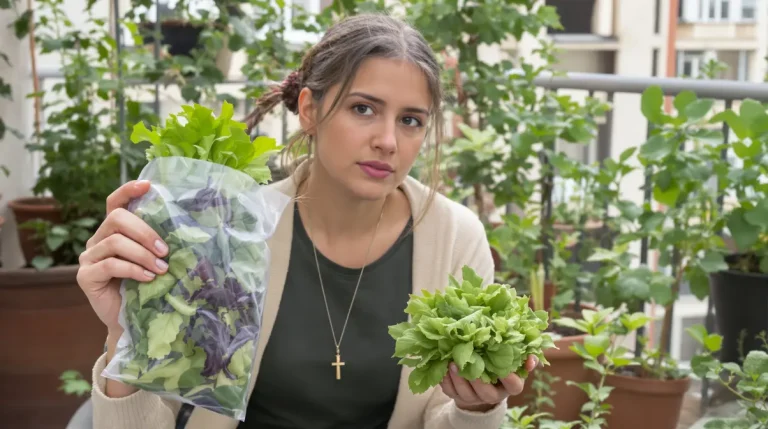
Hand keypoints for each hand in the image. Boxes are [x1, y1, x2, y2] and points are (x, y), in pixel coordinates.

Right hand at [76, 180, 168, 334]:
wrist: (132, 320)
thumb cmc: (147, 287)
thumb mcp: (154, 260)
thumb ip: (158, 243)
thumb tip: (187, 226)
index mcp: (114, 231)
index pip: (114, 202)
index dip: (128, 190)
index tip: (148, 185)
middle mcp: (98, 240)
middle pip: (117, 219)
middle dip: (145, 232)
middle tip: (165, 250)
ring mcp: (89, 257)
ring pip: (115, 242)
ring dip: (143, 254)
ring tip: (162, 269)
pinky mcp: (85, 276)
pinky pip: (109, 265)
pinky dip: (133, 270)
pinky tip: (148, 278)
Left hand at [440, 355, 538, 412]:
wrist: (482, 380)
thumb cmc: (500, 365)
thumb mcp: (514, 361)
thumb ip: (524, 357)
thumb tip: (530, 359)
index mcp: (510, 386)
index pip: (514, 386)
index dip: (509, 378)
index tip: (503, 366)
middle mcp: (492, 395)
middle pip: (486, 393)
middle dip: (476, 380)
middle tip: (469, 363)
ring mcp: (474, 398)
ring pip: (465, 393)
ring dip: (457, 379)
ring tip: (451, 363)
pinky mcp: (458, 396)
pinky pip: (450, 391)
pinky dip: (445, 380)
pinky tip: (442, 367)